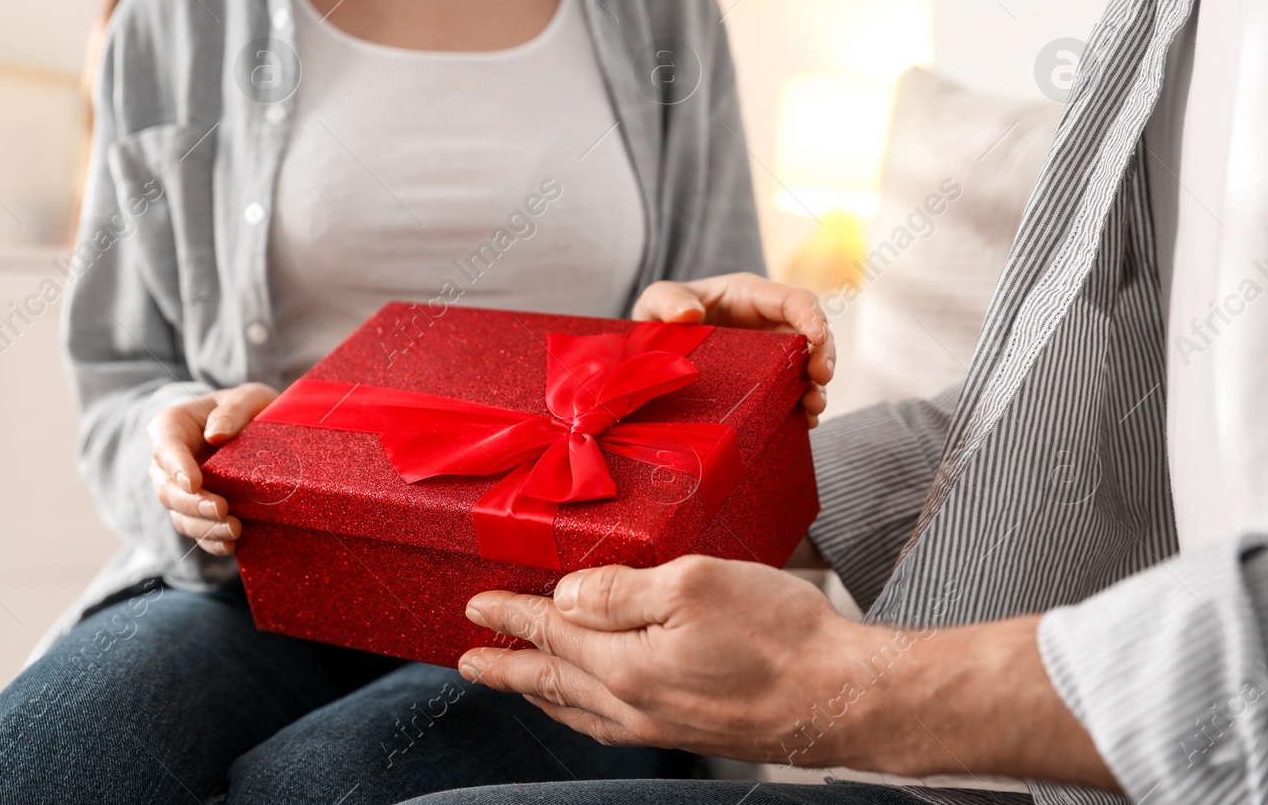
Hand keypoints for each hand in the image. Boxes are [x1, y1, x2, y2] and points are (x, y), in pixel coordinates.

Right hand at [146, 383, 277, 554]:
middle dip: (192, 503)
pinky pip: (197, 532)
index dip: (176, 466)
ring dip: (204, 527)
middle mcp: (168, 463)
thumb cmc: (248, 408)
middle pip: (168, 489)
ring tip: (234, 529)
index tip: (194, 482)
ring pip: (180, 515)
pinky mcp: (197, 512)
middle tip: (221, 508)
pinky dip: (211, 542)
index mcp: (171, 427)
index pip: (165, 447)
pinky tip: (230, 544)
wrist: (260, 428)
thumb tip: (215, 434)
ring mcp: (180, 490)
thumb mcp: (247, 398)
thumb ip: (232, 410)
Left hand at [458, 557, 1115, 787]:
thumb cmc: (782, 637)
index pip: (549, 633)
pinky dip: (584, 710)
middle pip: (552, 680)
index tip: (476, 608)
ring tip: (517, 681)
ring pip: (580, 708)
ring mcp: (662, 724)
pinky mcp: (691, 730)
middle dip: (507, 666)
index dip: (509, 617)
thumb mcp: (694, 584)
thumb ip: (620, 591)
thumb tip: (565, 596)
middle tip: (469, 661)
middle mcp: (634, 705)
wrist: (847, 700)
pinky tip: (591, 706)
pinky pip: (613, 723)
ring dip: (541, 690)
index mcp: (625, 665)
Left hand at [632, 273, 833, 426]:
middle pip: (812, 334)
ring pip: (808, 366)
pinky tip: (802, 423)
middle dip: (824, 354)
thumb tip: (690, 314)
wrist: (650, 351)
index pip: (793, 299)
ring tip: (813, 409)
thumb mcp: (656, 300)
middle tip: (820, 379)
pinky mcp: (765, 382)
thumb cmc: (659, 316)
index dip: (812, 315)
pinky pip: (791, 393)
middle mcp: (768, 323)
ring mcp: (770, 355)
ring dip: (817, 387)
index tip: (818, 337)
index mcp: (749, 295)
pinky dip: (800, 407)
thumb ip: (667, 300)